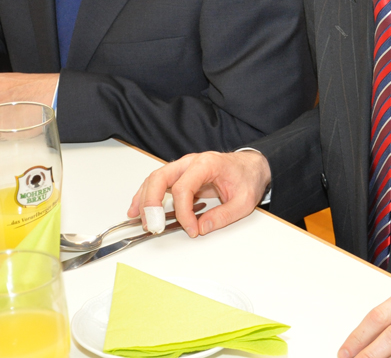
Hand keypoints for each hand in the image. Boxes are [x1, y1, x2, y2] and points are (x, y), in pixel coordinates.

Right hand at [129, 150, 270, 237]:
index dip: (183, 212)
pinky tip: (138, 209)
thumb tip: (201, 227)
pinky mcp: (181, 175)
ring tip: (140, 219)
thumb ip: (223, 216)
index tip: (191, 229)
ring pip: (155, 179)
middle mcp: (191, 162)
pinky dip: (147, 195)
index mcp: (207, 164)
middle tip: (152, 225)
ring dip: (144, 199)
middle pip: (161, 177)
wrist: (252, 166)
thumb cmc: (247, 178)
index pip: (184, 188)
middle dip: (152, 202)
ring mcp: (184, 167)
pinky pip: (158, 183)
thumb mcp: (244, 201)